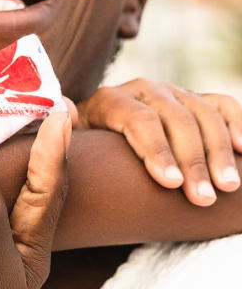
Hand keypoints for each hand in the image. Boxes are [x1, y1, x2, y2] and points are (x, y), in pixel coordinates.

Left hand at [77, 79, 241, 205]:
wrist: (101, 141)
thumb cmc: (87, 156)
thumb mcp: (70, 148)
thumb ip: (63, 135)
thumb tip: (68, 113)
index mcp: (110, 101)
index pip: (138, 120)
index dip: (156, 151)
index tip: (170, 184)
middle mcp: (143, 90)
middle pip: (175, 120)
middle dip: (192, 161)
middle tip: (205, 198)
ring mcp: (173, 93)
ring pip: (203, 113)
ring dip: (219, 151)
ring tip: (229, 187)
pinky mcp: (195, 100)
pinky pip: (222, 105)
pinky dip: (238, 123)